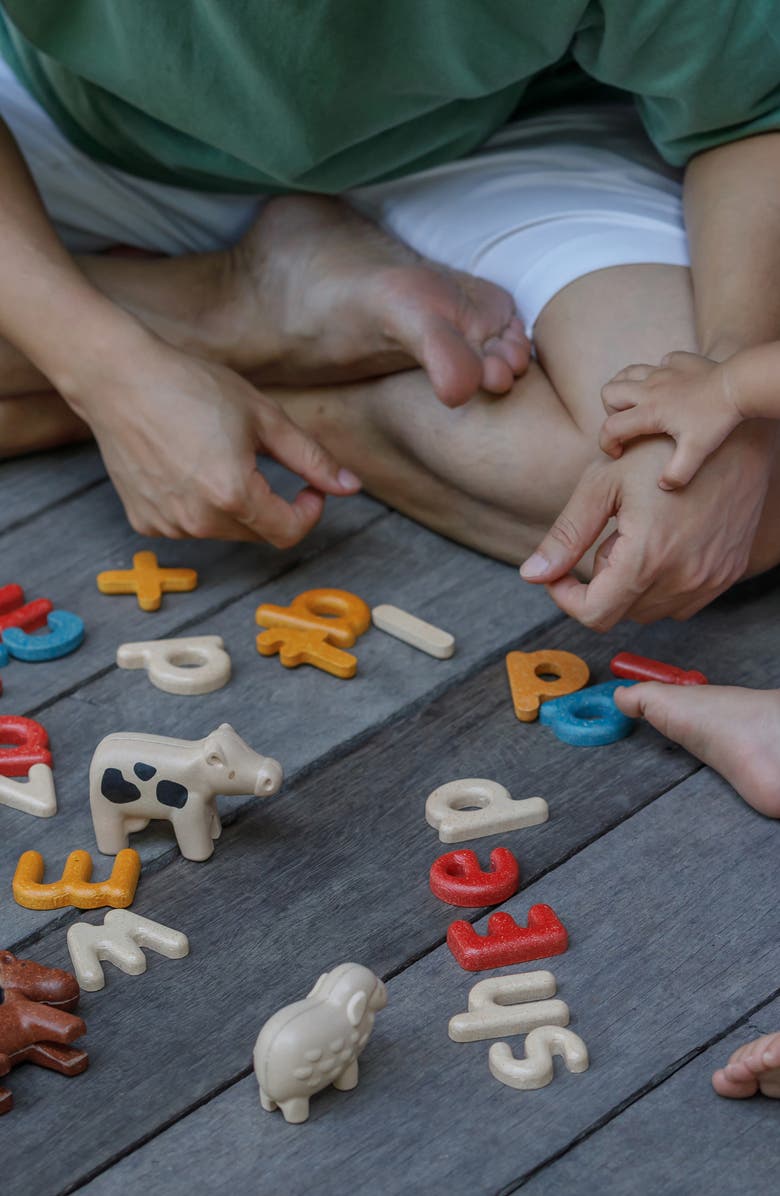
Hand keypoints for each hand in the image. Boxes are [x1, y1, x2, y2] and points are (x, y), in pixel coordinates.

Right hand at [67, 328, 360, 543]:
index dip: (309, 512)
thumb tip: (350, 486)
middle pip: (258, 532)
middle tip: (259, 459)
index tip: (310, 487)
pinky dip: (197, 504)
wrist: (117, 378)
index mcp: (233, 495)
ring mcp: (168, 525)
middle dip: (272, 505)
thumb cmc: (190, 387)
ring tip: (214, 454)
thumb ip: (311, 458)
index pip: (289, 532)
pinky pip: (188, 524)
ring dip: (234, 504)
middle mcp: (198, 520)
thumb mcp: (263, 416)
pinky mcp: (144, 523)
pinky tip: (183, 465)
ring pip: (223, 530)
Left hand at [519, 423, 774, 628]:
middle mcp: (682, 578)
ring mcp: (709, 580)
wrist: (731, 436)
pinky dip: (662, 585)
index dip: (567, 598)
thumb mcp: (602, 484)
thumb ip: (566, 535)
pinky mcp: (726, 575)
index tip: (560, 574)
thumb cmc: (661, 450)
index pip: (594, 614)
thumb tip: (531, 576)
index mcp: (647, 558)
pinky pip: (681, 602)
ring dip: (632, 584)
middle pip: (620, 612)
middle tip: (612, 533)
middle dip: (602, 582)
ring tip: (641, 533)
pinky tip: (665, 543)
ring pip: (650, 610)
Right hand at [599, 352, 740, 488]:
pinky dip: (656, 374)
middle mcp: (649, 389)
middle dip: (611, 412)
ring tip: (637, 404)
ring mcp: (662, 371)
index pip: (610, 427)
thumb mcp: (697, 451)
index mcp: (649, 411)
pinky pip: (657, 364)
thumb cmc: (716, 418)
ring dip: (625, 388)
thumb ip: (678, 473)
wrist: (738, 385)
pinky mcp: (677, 361)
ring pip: (626, 373)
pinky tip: (669, 387)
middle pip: (609, 393)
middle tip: (629, 425)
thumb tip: (663, 485)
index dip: (606, 444)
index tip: (618, 454)